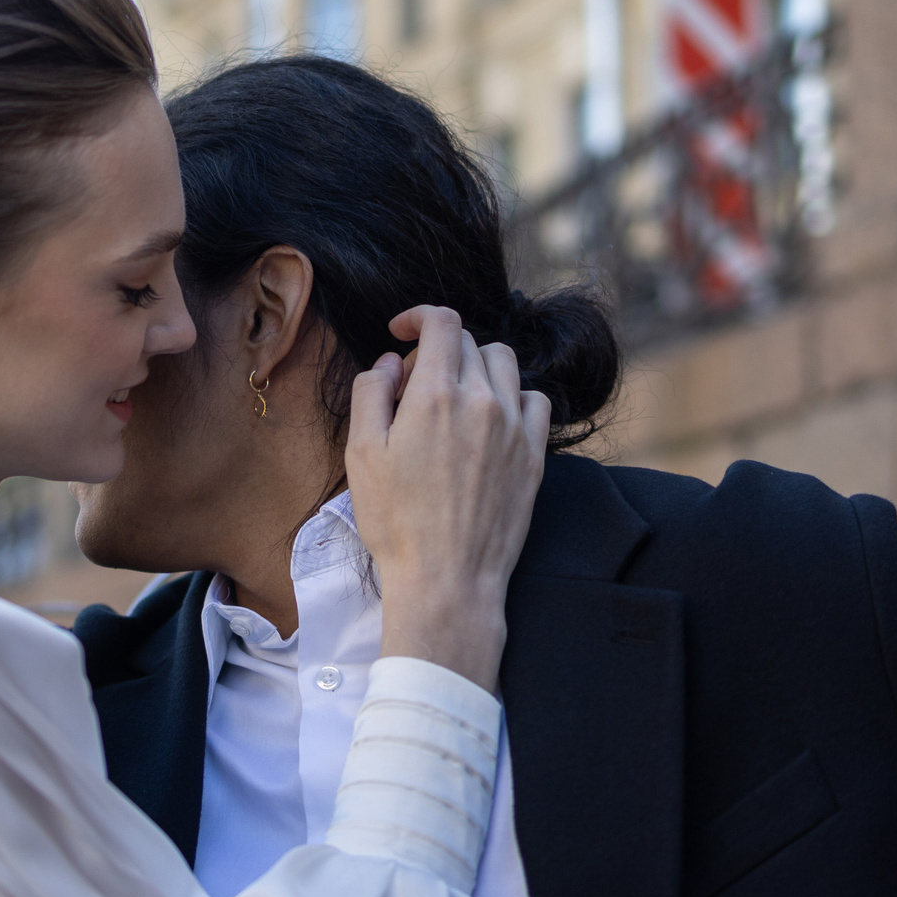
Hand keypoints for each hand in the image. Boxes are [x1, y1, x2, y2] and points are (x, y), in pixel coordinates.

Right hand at [346, 305, 549, 694]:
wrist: (447, 580)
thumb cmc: (396, 522)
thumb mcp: (361, 454)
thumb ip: (372, 393)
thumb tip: (391, 362)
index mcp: (437, 394)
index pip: (443, 322)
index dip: (419, 316)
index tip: (402, 332)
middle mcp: (484, 401)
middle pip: (470, 343)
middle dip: (438, 352)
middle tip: (414, 388)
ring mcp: (516, 428)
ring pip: (505, 365)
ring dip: (477, 368)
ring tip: (453, 401)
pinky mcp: (535, 455)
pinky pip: (535, 401)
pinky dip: (513, 397)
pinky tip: (491, 420)